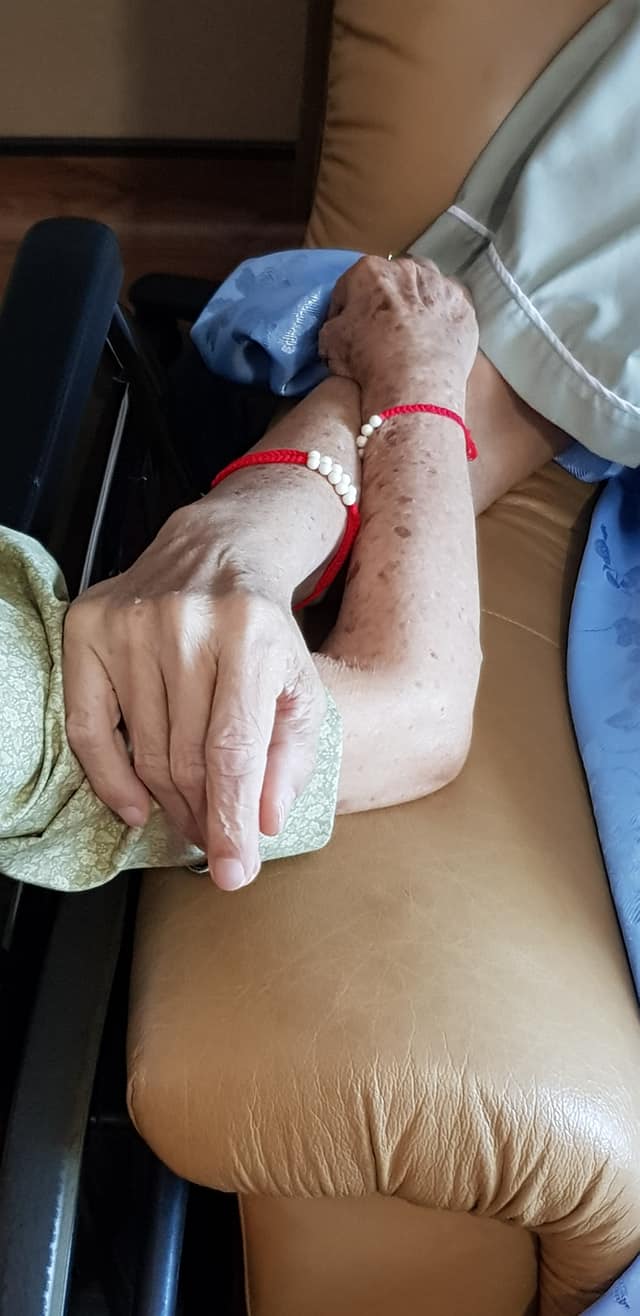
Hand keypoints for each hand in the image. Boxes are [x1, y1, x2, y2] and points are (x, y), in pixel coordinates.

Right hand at [62, 502, 326, 890]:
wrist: (218, 550)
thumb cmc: (263, 630)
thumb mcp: (301, 685)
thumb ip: (292, 755)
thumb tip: (265, 822)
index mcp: (249, 634)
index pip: (233, 750)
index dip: (232, 820)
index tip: (236, 874)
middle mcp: (184, 625)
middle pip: (185, 759)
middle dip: (204, 815)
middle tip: (215, 840)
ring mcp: (130, 624)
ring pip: (142, 751)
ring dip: (168, 802)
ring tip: (190, 816)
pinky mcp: (89, 626)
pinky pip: (87, 728)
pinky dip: (110, 780)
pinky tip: (137, 806)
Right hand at [318, 255, 477, 392]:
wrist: (414, 387)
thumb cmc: (368, 362)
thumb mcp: (331, 344)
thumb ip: (333, 325)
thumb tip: (338, 327)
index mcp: (370, 271)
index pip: (350, 285)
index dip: (345, 308)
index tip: (345, 326)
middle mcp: (408, 268)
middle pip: (391, 280)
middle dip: (385, 299)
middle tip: (380, 329)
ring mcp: (441, 285)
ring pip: (425, 286)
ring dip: (417, 301)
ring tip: (411, 331)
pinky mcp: (464, 307)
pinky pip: (448, 307)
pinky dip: (441, 318)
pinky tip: (435, 340)